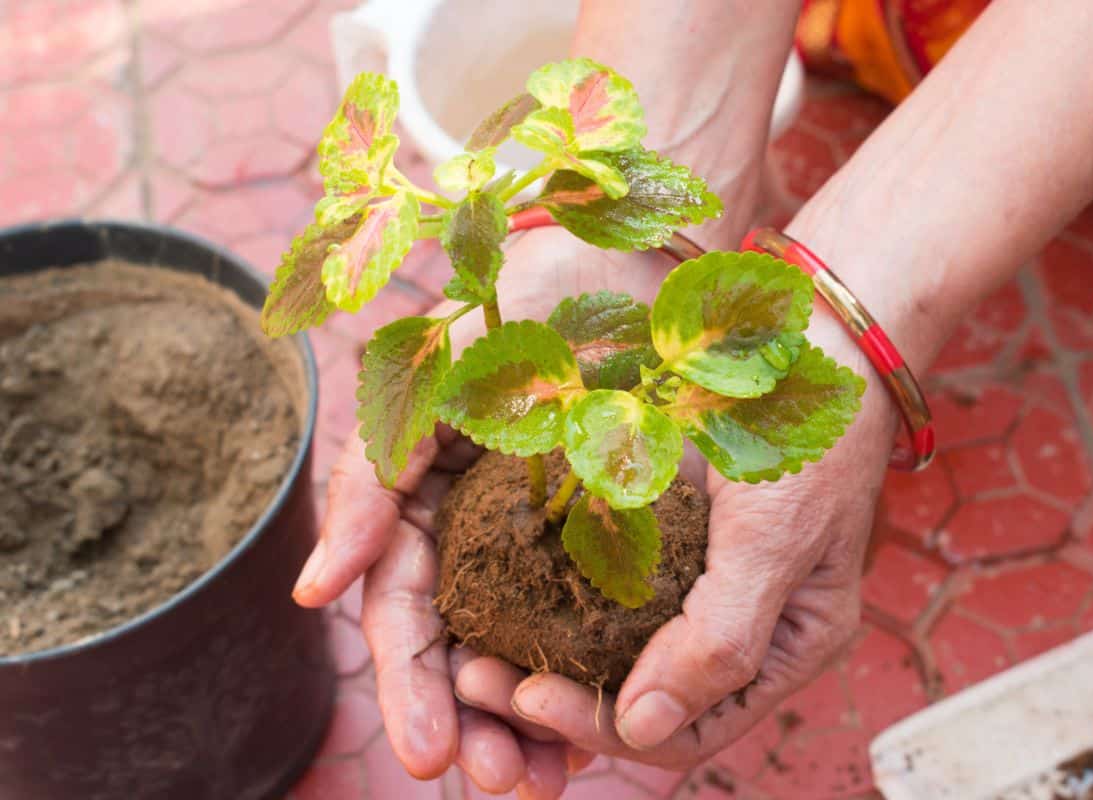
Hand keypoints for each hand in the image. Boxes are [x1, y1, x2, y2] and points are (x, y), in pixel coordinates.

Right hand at [292, 227, 686, 796]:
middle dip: (473, 724)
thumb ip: (368, 482)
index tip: (433, 756)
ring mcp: (538, 532)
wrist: (624, 253)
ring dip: (530, 720)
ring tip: (549, 780)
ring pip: (523, 644)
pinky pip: (591, 614)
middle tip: (503, 784)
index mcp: (422, 499)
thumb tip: (312, 595)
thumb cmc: (517, 304)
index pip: (401, 611)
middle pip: (459, 648)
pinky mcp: (605, 529)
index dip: (410, 686)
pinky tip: (605, 721)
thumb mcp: (425, 382)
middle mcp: (473, 527)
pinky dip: (589, 670)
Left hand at [480, 311, 899, 768]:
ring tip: (464, 652)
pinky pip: (595, 591)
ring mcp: (689, 590)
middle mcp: (731, 635)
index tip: (525, 695)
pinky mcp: (654, 542)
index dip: (597, 727)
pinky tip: (493, 591)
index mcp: (776, 655)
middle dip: (551, 704)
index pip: (679, 732)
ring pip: (606, 658)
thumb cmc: (809, 440)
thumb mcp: (776, 539)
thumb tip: (641, 728)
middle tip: (470, 677)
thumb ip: (721, 637)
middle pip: (633, 707)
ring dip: (537, 661)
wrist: (809, 344)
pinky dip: (544, 602)